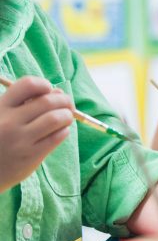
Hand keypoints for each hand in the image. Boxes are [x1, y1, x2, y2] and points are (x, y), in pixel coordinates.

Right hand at [0, 76, 76, 192]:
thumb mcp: (1, 116)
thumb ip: (24, 104)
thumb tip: (58, 92)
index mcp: (1, 108)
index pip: (28, 85)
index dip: (44, 85)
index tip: (48, 91)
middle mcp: (9, 122)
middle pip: (47, 101)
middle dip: (64, 100)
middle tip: (67, 105)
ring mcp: (20, 139)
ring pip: (56, 118)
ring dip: (67, 115)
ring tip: (66, 118)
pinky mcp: (31, 155)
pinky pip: (57, 137)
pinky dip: (64, 130)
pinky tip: (60, 131)